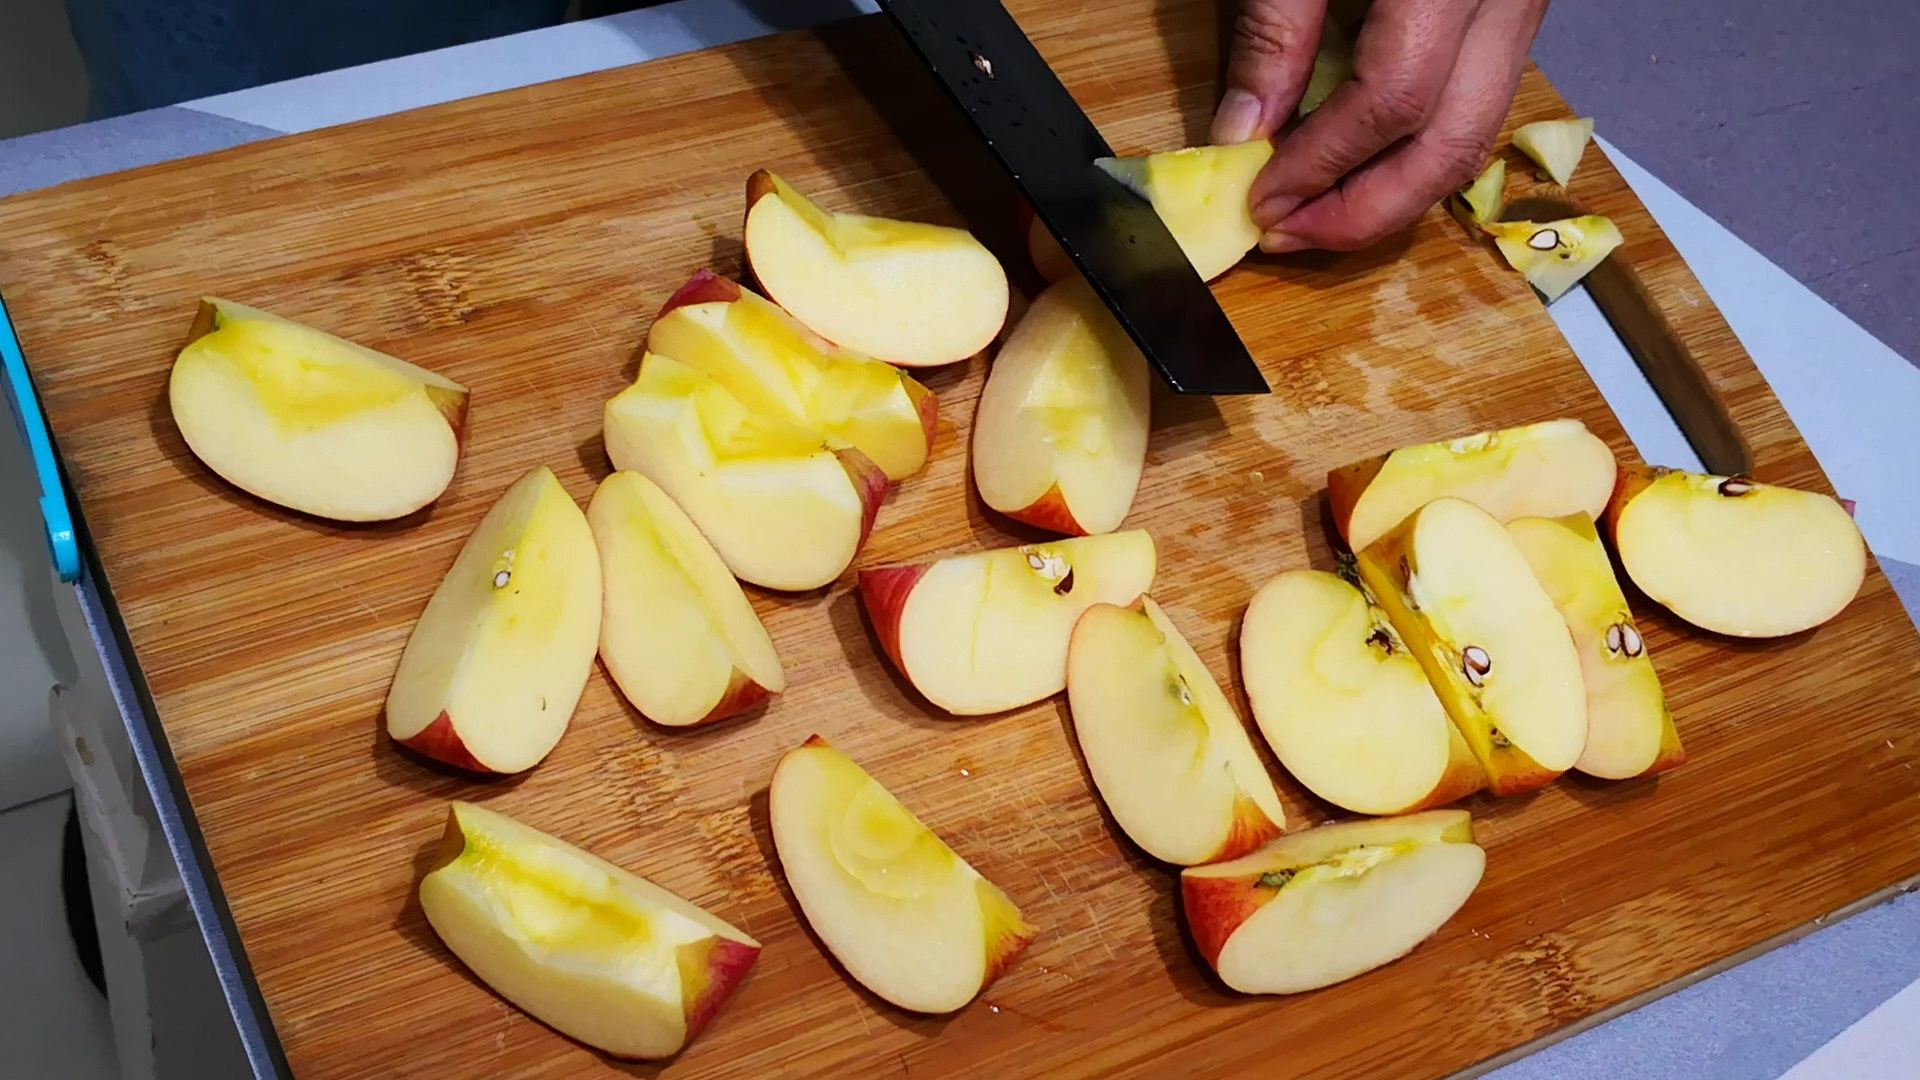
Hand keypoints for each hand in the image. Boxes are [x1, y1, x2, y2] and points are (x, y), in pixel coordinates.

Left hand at [1211, 0, 1548, 252]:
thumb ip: (1272, 30)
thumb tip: (1242, 136)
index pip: (1393, 99)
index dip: (1323, 165)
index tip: (1260, 204)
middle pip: (1457, 140)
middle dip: (1369, 210)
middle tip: (1291, 234)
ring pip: (1478, 129)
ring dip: (1398, 190)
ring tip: (1317, 212)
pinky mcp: (1513, 0)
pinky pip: (1478, 95)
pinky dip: (1419, 144)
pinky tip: (1358, 160)